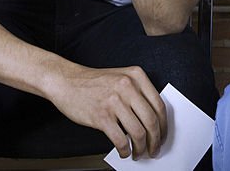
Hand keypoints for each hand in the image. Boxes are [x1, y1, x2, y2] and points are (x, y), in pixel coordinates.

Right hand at [46, 64, 166, 159]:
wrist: (66, 81)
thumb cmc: (92, 82)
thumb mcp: (120, 78)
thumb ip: (137, 93)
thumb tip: (152, 120)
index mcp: (136, 76)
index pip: (159, 105)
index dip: (164, 125)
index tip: (162, 136)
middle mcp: (128, 86)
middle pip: (152, 120)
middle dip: (155, 140)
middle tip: (154, 149)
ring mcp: (114, 101)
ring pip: (138, 132)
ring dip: (141, 148)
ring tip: (139, 153)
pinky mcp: (102, 116)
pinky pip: (120, 139)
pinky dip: (125, 150)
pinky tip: (124, 151)